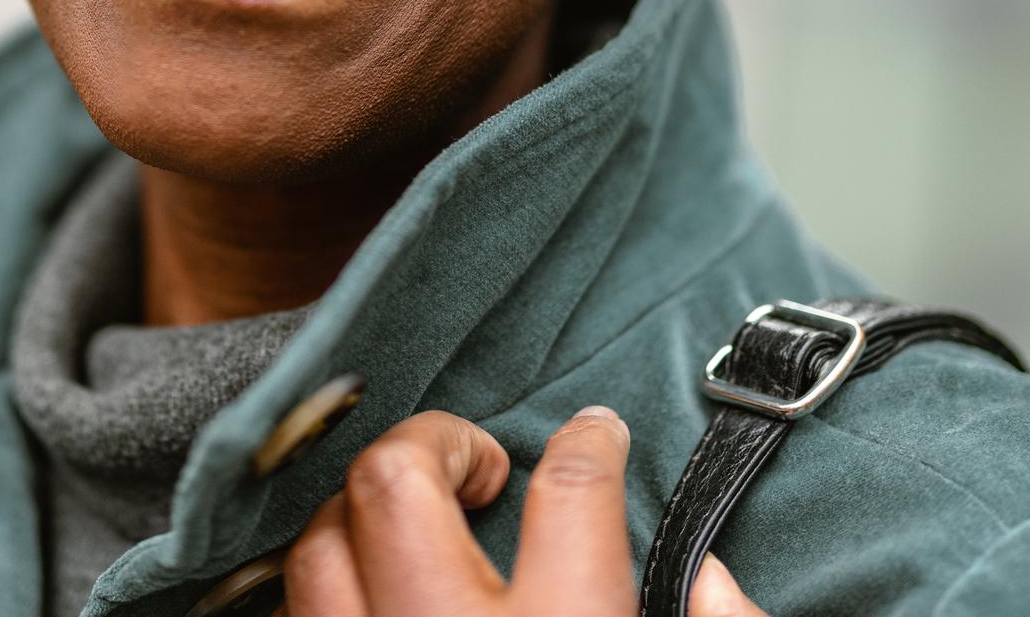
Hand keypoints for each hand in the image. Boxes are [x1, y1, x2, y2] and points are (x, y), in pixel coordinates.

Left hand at [277, 406, 767, 616]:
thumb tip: (712, 575)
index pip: (572, 491)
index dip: (587, 443)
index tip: (594, 432)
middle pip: (395, 483)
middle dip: (433, 446)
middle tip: (480, 468)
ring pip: (316, 552)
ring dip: (357, 522)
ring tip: (412, 526)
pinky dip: (321, 596)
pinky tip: (363, 597)